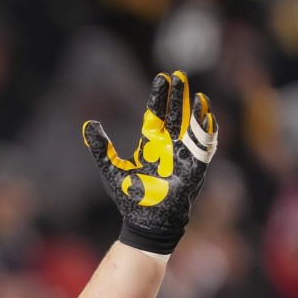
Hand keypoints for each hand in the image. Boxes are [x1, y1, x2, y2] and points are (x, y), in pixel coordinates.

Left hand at [83, 70, 216, 255]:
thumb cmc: (130, 198)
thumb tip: (88, 124)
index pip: (156, 114)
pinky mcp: (194, 170)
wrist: (145, 223)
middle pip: (175, 116)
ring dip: (195, 113)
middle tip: (180, 75)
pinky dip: (207, 135)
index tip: (162, 78)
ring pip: (191, 129)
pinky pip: (203, 150)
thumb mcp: (111, 169)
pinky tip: (208, 120)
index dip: (160, 97)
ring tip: (198, 96)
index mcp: (150, 144)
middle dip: (179, 97)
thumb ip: (100, 147)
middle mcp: (168, 147)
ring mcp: (182, 157)